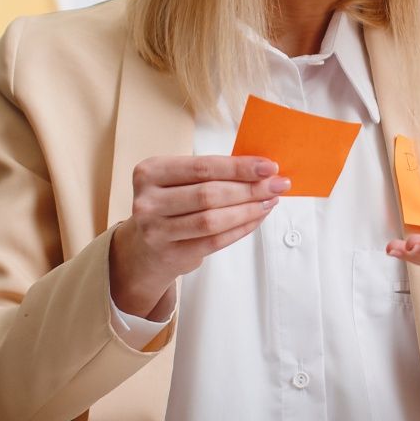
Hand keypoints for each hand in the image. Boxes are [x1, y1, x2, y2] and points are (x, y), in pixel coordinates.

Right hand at [110, 155, 288, 318]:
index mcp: (150, 172)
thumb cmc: (169, 206)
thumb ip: (211, 174)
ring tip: (270, 202)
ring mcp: (156, 230)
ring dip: (248, 210)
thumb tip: (261, 170)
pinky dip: (241, 229)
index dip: (239, 167)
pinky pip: (215, 241)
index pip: (202, 166)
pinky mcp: (171, 254)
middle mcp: (148, 201)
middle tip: (277, 185)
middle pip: (209, 194)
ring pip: (213, 220)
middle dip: (250, 188)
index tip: (269, 166)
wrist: (142, 249)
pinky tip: (256, 218)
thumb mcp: (177, 182)